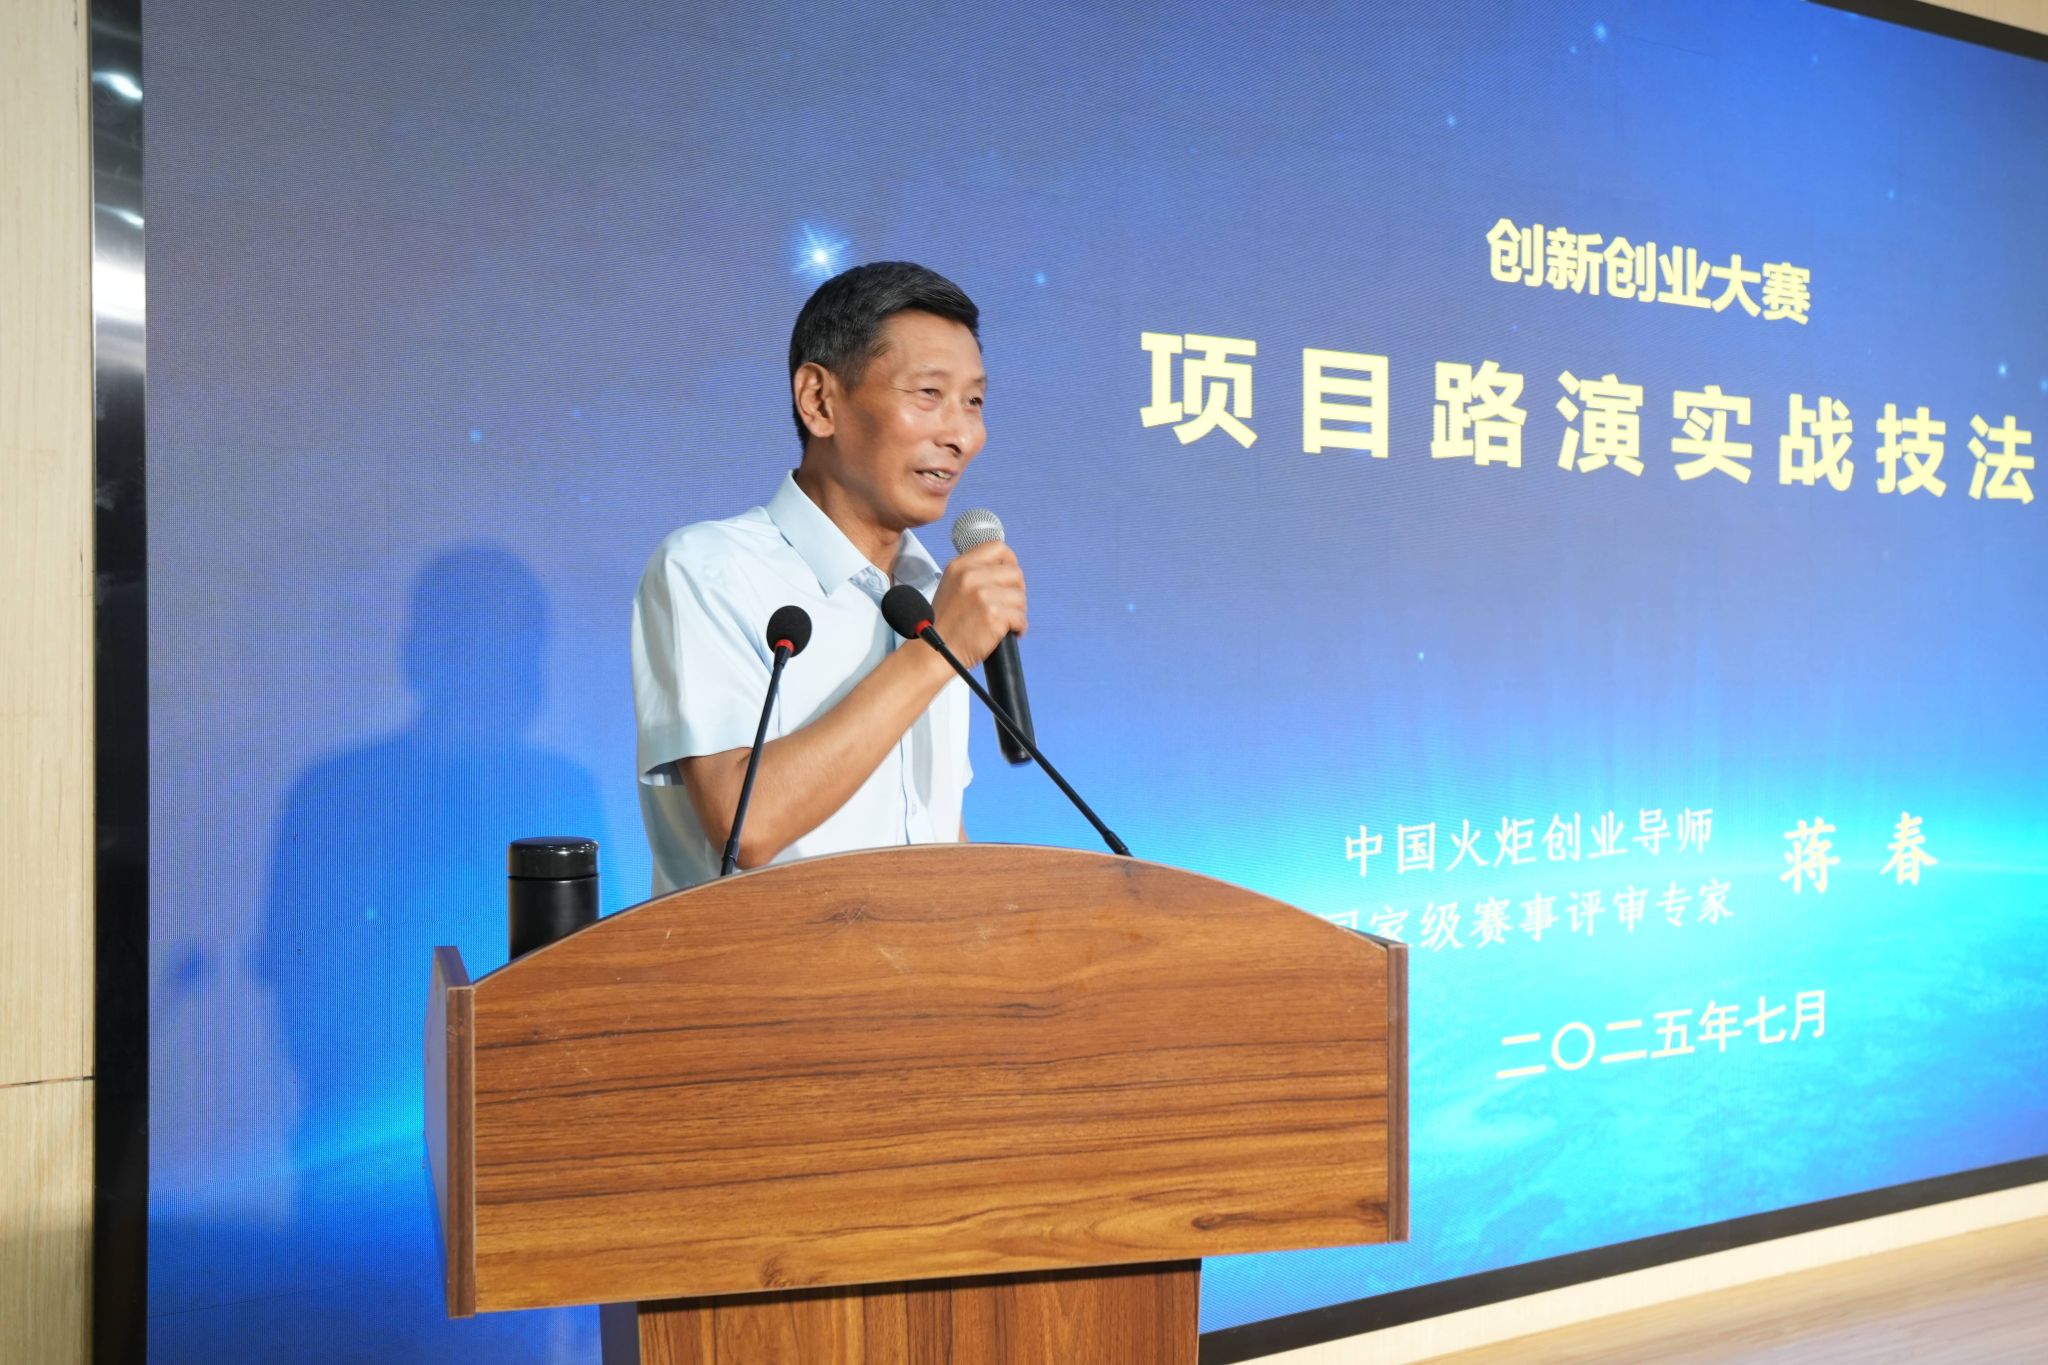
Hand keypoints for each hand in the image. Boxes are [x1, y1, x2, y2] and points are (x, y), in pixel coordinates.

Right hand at [930, 540, 1026, 667]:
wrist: (932, 652)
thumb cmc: (944, 623)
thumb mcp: (951, 585)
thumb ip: (973, 572)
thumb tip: (1004, 568)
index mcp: (960, 566)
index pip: (997, 547)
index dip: (1010, 561)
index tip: (1009, 579)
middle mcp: (971, 577)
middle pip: (1015, 573)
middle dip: (1017, 591)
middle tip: (1009, 605)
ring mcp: (982, 596)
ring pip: (1020, 597)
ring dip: (1018, 612)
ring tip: (1006, 622)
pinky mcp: (993, 616)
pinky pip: (1020, 618)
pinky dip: (1018, 627)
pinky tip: (1008, 633)